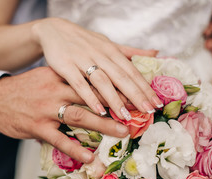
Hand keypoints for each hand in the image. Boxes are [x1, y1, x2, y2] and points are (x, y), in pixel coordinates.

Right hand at [0, 67, 129, 162]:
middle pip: (90, 96)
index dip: (112, 86)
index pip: (90, 79)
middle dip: (115, 104)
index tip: (132, 91)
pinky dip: (75, 149)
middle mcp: (54, 90)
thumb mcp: (45, 76)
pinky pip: (59, 140)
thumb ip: (67, 80)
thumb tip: (91, 86)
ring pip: (79, 116)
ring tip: (122, 132)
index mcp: (59, 75)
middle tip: (136, 112)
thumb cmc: (24, 89)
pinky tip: (90, 157)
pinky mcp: (36, 127)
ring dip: (103, 125)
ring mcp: (45, 109)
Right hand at [33, 18, 162, 119]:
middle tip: (148, 111)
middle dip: (136, 95)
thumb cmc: (85, 41)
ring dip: (114, 99)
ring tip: (125, 116)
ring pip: (102, 81)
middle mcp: (100, 55)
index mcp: (112, 51)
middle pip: (121, 77)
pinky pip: (79, 84)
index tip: (157, 103)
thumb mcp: (108, 44)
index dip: (145, 87)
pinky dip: (89, 97)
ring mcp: (83, 60)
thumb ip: (131, 52)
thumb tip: (156, 53)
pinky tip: (98, 111)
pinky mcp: (66, 66)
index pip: (132, 71)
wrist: (54, 30)